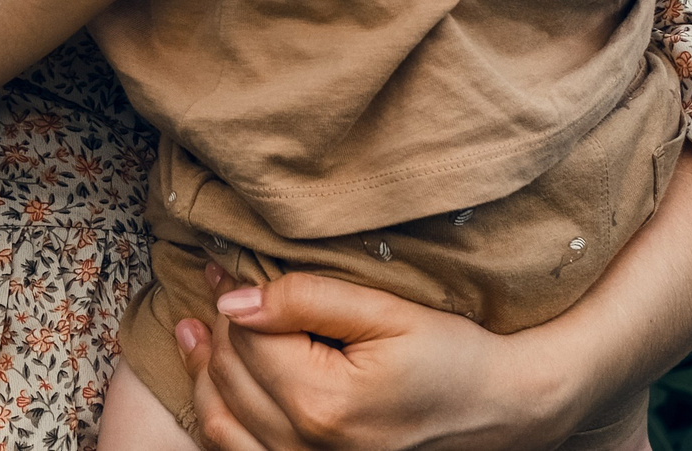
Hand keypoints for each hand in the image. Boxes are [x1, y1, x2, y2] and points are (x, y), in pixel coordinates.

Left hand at [175, 148, 691, 449]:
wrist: (501, 409)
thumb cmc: (454, 354)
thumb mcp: (389, 312)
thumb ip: (309, 300)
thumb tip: (233, 296)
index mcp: (326, 403)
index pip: (247, 339)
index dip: (227, 294)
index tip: (216, 259)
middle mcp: (310, 447)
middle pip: (232, 377)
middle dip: (214, 328)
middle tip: (206, 281)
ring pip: (226, 422)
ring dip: (204, 373)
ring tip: (190, 329)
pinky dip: (220, 419)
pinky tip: (211, 387)